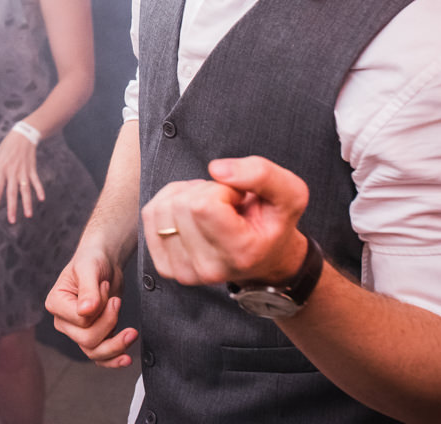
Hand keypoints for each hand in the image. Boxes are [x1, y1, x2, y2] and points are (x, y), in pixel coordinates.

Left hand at [0, 129, 45, 223]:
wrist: (22, 136)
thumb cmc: (5, 149)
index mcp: (0, 170)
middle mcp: (12, 172)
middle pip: (12, 192)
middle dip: (12, 207)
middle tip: (12, 220)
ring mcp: (23, 171)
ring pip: (25, 189)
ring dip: (27, 203)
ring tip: (29, 215)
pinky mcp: (32, 169)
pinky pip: (36, 181)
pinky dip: (39, 189)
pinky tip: (41, 199)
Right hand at [45, 245, 136, 367]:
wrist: (104, 262)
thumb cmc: (92, 260)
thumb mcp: (89, 269)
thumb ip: (88, 289)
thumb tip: (86, 311)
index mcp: (56, 303)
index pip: (80, 321)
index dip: (99, 308)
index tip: (104, 286)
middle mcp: (64, 321)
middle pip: (87, 340)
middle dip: (109, 322)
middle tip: (116, 300)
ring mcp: (77, 331)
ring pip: (94, 352)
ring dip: (116, 345)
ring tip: (132, 333)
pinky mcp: (93, 335)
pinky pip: (100, 356)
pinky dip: (113, 360)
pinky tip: (127, 359)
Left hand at [141, 156, 308, 286]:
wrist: (264, 256)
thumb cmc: (274, 223)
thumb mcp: (290, 193)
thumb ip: (261, 174)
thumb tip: (216, 169)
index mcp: (240, 253)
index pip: (203, 205)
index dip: (220, 190)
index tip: (237, 200)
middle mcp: (209, 268)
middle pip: (180, 205)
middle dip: (203, 192)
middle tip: (226, 205)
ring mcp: (184, 271)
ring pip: (161, 209)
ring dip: (185, 197)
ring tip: (211, 209)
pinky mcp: (166, 266)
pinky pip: (150, 217)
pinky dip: (169, 204)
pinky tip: (192, 215)